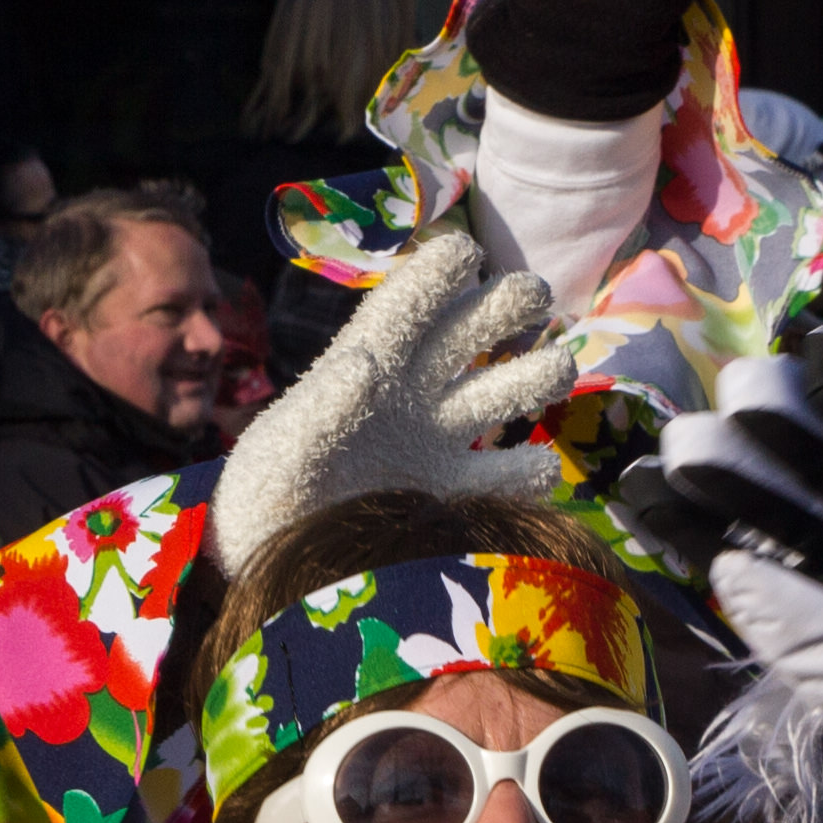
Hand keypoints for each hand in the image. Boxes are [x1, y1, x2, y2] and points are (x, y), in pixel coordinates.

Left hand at [212, 230, 574, 566]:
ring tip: (560, 369)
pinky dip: (530, 474)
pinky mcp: (450, 498)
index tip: (465, 253)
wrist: (270, 570)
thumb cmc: (262, 500)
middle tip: (533, 294)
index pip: (409, 302)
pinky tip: (540, 472)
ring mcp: (436, 442)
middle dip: (507, 303)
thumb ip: (323, 410)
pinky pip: (506, 478)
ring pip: (502, 391)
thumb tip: (366, 365)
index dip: (437, 272)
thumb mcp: (283, 452)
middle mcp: (410, 393)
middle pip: (471, 329)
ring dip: (538, 374)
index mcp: (366, 365)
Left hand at [625, 332, 822, 705]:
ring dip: (780, 409)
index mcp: (804, 584)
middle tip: (691, 436)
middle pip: (768, 478)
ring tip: (747, 385)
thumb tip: (724, 566)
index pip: (730, 535)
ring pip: (822, 438)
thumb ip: (785, 621)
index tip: (642, 484)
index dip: (683, 510)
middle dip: (725, 456)